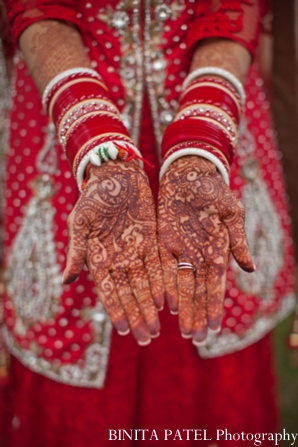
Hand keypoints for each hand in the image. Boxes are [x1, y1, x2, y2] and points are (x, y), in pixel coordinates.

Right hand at [63, 160, 163, 345]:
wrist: (116, 175)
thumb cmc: (93, 197)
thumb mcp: (80, 222)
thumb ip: (77, 252)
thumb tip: (65, 281)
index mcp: (99, 257)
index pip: (109, 290)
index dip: (117, 310)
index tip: (124, 329)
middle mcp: (119, 258)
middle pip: (130, 293)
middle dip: (138, 315)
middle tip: (146, 337)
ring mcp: (137, 250)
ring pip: (145, 284)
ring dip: (151, 306)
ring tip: (157, 327)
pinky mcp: (152, 240)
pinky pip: (159, 265)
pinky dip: (162, 283)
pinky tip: (167, 300)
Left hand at [158, 156, 253, 344]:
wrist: (189, 174)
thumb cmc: (214, 191)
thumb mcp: (231, 213)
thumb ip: (237, 240)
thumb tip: (250, 268)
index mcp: (216, 250)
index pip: (215, 285)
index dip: (214, 306)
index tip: (214, 328)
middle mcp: (197, 255)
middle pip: (197, 291)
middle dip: (197, 314)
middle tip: (195, 338)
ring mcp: (180, 250)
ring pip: (180, 284)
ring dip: (182, 307)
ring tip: (182, 329)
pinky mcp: (163, 242)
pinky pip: (163, 268)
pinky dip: (164, 286)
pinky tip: (165, 304)